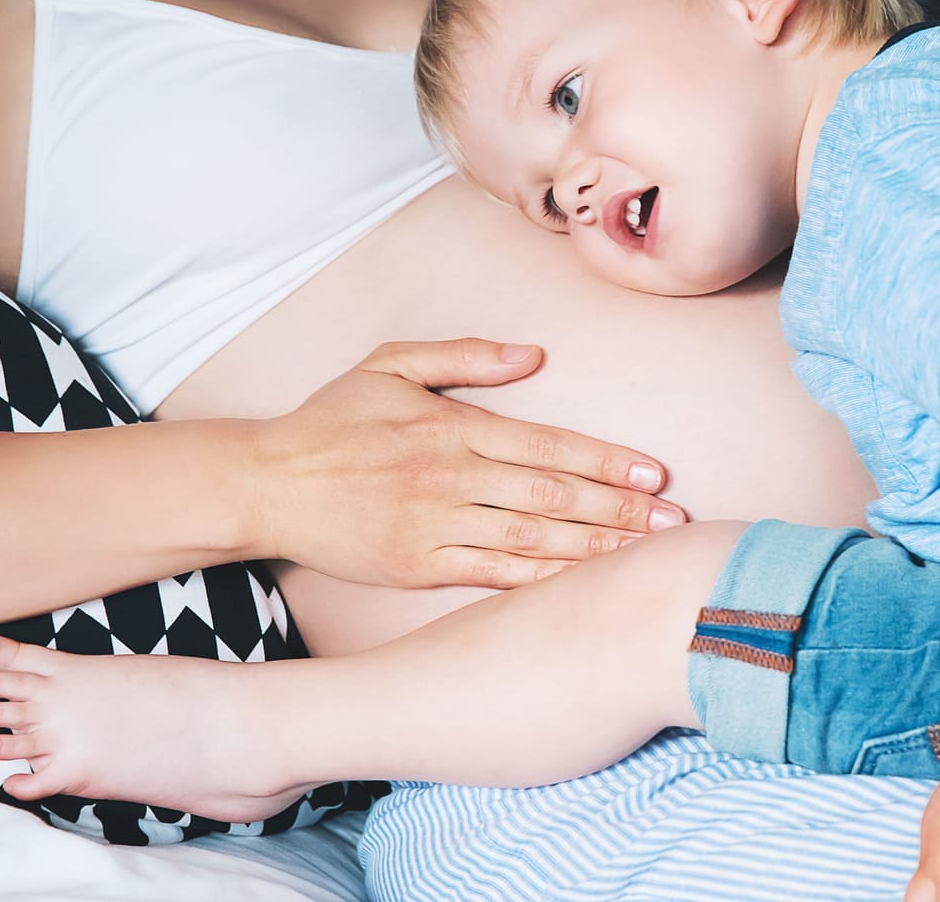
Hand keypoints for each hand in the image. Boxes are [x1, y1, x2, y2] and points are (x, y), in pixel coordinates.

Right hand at [251, 338, 684, 588]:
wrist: (265, 484)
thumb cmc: (330, 421)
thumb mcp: (390, 363)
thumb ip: (464, 356)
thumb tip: (533, 354)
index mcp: (451, 426)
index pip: (548, 446)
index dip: (607, 462)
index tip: (656, 475)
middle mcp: (450, 478)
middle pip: (552, 497)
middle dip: (620, 511)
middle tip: (674, 522)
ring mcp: (435, 527)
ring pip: (532, 540)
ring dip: (595, 547)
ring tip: (646, 554)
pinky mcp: (420, 568)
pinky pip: (495, 576)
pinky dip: (544, 579)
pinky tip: (583, 583)